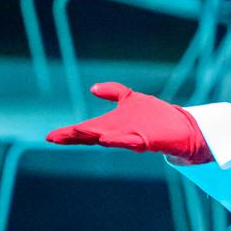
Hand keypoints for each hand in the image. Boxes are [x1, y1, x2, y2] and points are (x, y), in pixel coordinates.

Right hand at [45, 82, 211, 162]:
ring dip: (94, 137)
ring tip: (78, 136)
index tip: (50, 136)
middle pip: (92, 135)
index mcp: (110, 126)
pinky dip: (120, 140)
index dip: (68, 133)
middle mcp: (117, 134)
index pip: (84, 130)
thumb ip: (113, 92)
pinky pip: (131, 142)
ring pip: (109, 139)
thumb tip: (93, 88)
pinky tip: (108, 140)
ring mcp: (131, 138)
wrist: (181, 127)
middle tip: (55, 138)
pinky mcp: (146, 141)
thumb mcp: (130, 99)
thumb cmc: (154, 117)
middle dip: (74, 136)